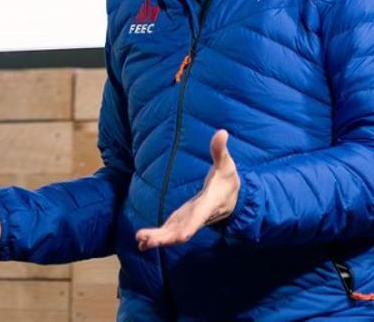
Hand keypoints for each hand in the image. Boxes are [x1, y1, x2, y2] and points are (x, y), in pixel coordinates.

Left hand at [135, 129, 239, 250]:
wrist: (234, 198)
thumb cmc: (228, 179)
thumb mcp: (226, 164)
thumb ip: (220, 150)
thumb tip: (222, 132)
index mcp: (208, 204)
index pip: (198, 217)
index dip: (189, 227)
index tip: (179, 237)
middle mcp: (197, 216)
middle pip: (181, 231)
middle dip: (164, 238)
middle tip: (145, 240)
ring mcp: (189, 220)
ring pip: (173, 233)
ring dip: (158, 239)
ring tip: (140, 241)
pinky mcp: (183, 220)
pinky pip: (170, 231)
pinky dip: (158, 237)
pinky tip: (142, 242)